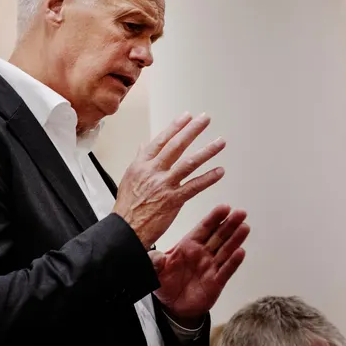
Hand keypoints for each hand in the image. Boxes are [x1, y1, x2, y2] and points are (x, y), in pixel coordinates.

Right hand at [113, 113, 225, 248]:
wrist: (125, 229)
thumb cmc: (127, 207)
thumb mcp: (129, 177)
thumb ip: (140, 159)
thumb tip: (144, 144)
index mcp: (142, 165)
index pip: (161, 140)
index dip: (175, 127)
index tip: (187, 117)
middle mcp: (153, 171)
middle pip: (176, 146)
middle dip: (192, 131)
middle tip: (205, 119)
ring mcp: (164, 185)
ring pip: (188, 163)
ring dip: (207, 151)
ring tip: (220, 142)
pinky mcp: (173, 200)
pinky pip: (194, 186)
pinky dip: (208, 178)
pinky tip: (219, 171)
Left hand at [151, 205, 249, 322]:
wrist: (173, 306)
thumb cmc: (166, 283)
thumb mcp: (155, 271)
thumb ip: (155, 262)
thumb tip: (157, 257)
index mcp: (188, 246)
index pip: (203, 228)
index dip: (214, 218)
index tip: (225, 207)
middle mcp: (202, 254)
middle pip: (218, 236)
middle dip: (229, 224)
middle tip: (241, 213)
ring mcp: (210, 267)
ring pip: (225, 250)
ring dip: (236, 239)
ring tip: (245, 227)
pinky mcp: (216, 282)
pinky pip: (226, 270)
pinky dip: (233, 262)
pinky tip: (241, 252)